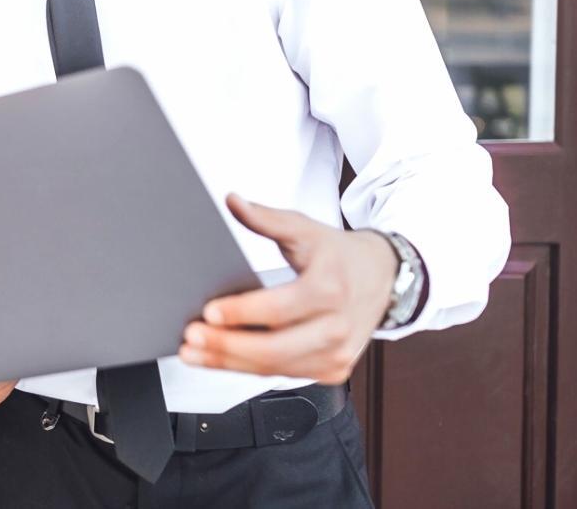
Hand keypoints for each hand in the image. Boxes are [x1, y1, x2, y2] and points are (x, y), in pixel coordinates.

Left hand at [178, 195, 397, 383]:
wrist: (384, 277)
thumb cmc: (339, 254)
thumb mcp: (305, 229)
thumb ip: (266, 218)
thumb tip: (233, 202)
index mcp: (330, 288)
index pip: (278, 309)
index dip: (242, 313)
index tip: (209, 312)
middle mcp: (337, 327)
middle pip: (274, 348)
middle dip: (227, 347)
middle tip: (191, 340)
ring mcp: (337, 354)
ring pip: (275, 367)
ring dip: (230, 364)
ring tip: (194, 354)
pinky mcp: (333, 370)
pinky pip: (284, 374)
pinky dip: (249, 369)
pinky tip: (221, 361)